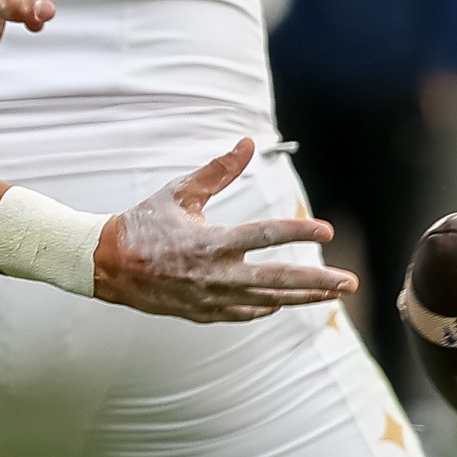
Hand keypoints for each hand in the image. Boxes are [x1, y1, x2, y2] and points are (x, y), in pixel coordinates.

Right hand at [93, 140, 347, 322]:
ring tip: (332, 295)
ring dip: (304, 298)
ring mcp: (211, 297)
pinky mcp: (203, 312)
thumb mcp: (179, 192)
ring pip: (268, 300)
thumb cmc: (143, 224)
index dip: (299, 231)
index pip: (265, 236)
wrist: (108, 265)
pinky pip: (245, 313)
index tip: (326, 230)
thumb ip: (218, 171)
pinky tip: (286, 302)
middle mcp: (215, 273)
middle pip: (278, 279)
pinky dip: (268, 307)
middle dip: (318, 281)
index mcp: (209, 241)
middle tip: (348, 281)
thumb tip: (247, 144)